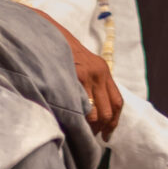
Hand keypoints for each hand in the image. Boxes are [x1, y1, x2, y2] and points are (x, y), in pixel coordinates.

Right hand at [39, 14, 123, 139]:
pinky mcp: (76, 76)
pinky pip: (82, 106)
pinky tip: (73, 122)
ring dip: (91, 126)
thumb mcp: (84, 65)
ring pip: (97, 113)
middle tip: (93, 136)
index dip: (114, 122)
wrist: (49, 32)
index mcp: (104, 70)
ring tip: (82, 132)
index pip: (118, 102)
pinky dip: (80, 118)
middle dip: (102, 128)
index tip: (107, 134)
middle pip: (109, 111)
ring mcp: (88, 75)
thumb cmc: (62, 51)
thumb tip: (94, 112)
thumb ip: (91, 83)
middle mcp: (100, 73)